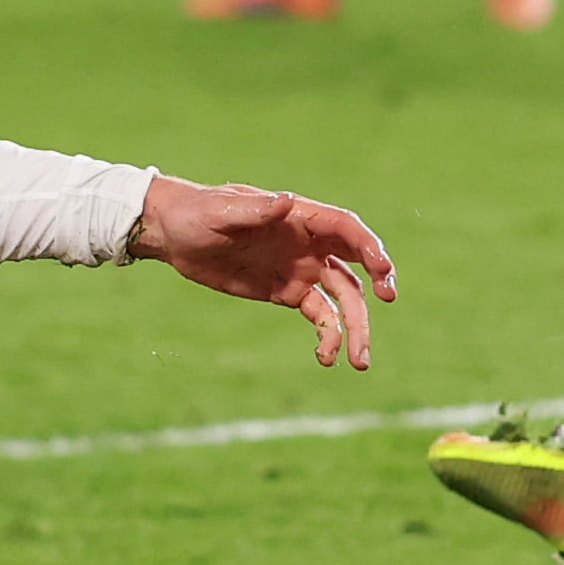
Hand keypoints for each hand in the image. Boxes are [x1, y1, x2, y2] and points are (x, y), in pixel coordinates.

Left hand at [134, 176, 396, 368]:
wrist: (175, 235)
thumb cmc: (198, 212)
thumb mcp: (222, 210)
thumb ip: (256, 209)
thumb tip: (286, 202)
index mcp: (299, 216)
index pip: (346, 229)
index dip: (369, 247)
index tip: (383, 271)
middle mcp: (308, 244)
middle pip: (356, 263)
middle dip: (377, 280)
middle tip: (389, 299)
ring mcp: (301, 270)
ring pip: (343, 298)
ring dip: (356, 326)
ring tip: (358, 362)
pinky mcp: (286, 294)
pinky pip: (319, 316)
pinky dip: (328, 337)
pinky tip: (326, 358)